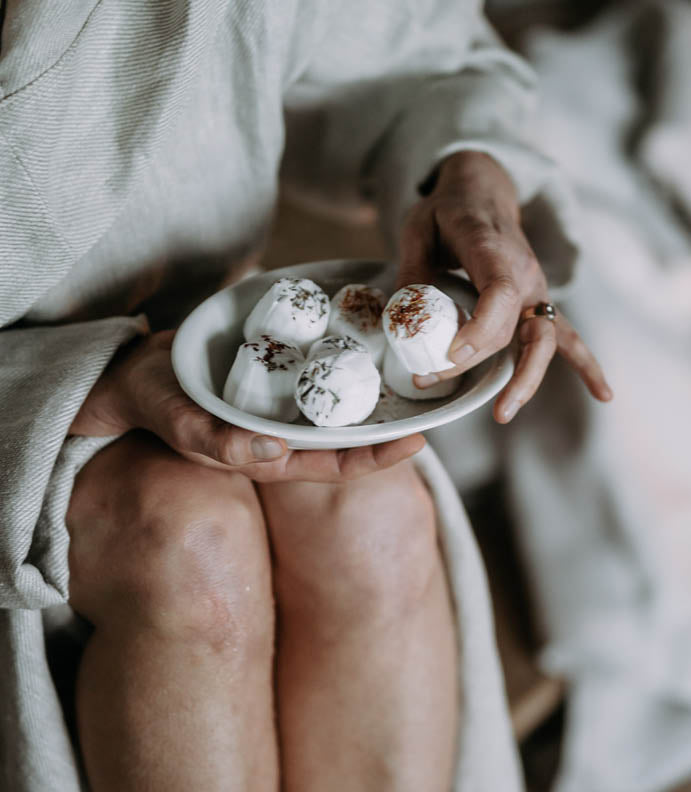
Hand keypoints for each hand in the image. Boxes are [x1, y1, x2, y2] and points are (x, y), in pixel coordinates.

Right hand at [69, 330, 424, 481]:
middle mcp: (285, 435)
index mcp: (270, 459)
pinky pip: (320, 376)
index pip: (334, 467)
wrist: (138, 371)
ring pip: (339, 406)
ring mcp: (283, 407)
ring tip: (413, 376)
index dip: (376, 460)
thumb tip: (276, 452)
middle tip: (430, 403)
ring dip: (374, 395)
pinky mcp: (278, 379)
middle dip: (390, 426)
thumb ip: (220, 442)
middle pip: (348, 437)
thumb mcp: (183, 423)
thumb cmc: (158, 403)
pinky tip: (370, 345)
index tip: (417, 443)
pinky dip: (344, 366)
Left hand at [397, 150, 611, 422]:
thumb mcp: (418, 227)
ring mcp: (537, 290)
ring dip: (527, 379)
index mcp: (494, 248)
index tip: (449, 356)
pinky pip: (568, 337)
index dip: (479, 330)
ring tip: (504, 413)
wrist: (484, 193)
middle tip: (433, 380)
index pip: (500, 294)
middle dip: (477, 361)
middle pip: (513, 327)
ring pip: (544, 340)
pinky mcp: (538, 304)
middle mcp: (525, 272)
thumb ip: (412, 269)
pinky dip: (587, 366)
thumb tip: (405, 317)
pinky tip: (604, 395)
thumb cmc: (448, 211)